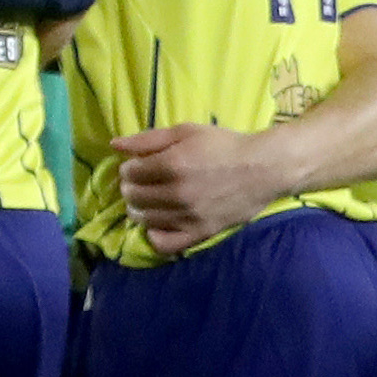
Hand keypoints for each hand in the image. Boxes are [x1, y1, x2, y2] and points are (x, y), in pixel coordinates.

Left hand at [109, 121, 282, 257]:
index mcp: (172, 164)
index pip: (130, 173)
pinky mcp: (199, 233)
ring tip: (148, 200)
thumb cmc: (223, 145)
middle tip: (141, 183)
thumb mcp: (186, 132)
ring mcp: (188, 216)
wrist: (262, 169)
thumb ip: (148, 139)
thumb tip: (114, 145)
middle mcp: (177, 193)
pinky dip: (154, 235)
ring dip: (139, 209)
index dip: (128, 169)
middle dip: (131, 188)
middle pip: (133, 197)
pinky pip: (164, 244)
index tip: (136, 167)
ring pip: (144, 220)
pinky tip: (157, 223)